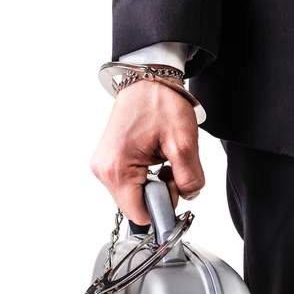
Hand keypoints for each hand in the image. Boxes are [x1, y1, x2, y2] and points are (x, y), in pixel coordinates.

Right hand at [90, 79, 204, 224]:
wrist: (147, 79)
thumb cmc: (160, 103)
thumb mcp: (183, 142)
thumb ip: (189, 178)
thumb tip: (188, 196)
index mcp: (117, 169)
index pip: (140, 215)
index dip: (163, 207)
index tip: (174, 186)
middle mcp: (103, 171)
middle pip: (137, 207)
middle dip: (160, 194)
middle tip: (170, 167)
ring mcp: (103, 167)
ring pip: (135, 197)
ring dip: (154, 185)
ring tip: (161, 159)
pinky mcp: (108, 162)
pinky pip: (130, 184)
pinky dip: (147, 178)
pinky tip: (153, 159)